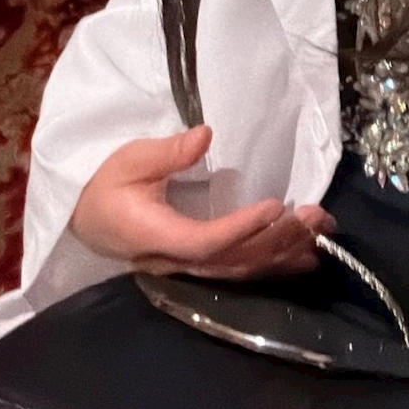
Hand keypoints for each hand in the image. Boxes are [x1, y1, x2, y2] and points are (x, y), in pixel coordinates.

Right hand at [70, 124, 335, 278]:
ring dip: (283, 252)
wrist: (87, 217)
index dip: (241, 229)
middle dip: (277, 240)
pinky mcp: (199, 268)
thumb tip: (205, 135)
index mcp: (156, 236)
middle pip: (233, 262)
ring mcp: (189, 270)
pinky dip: (275, 264)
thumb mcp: (130, 159)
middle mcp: (176, 261)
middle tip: (314, 216)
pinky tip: (305, 257)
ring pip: (242, 271)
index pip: (203, 241)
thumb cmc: (107, 184)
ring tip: (320, 231)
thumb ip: (167, 152)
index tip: (274, 206)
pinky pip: (241, 272)